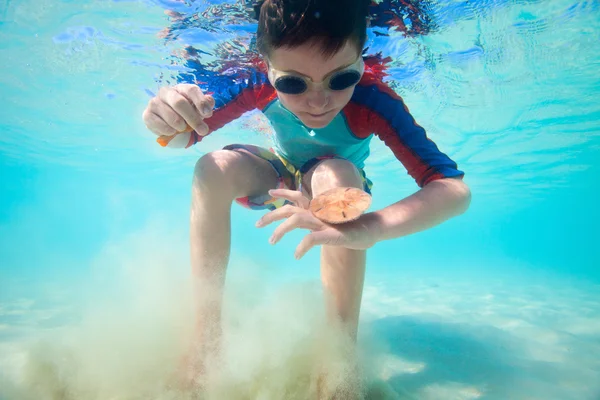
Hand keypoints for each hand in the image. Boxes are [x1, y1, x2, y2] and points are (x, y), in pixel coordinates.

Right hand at [142, 84, 214, 147]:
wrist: (170, 126)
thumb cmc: (187, 115)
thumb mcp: (198, 109)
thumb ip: (205, 105)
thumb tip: (209, 103)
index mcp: (181, 89)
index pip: (191, 90)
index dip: (200, 102)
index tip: (208, 115)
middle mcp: (166, 92)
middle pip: (179, 102)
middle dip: (193, 118)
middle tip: (203, 130)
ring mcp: (155, 102)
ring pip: (169, 114)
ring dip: (180, 125)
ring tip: (183, 129)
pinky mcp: (147, 114)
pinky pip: (157, 123)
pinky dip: (167, 129)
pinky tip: (172, 132)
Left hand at [255, 189, 379, 258]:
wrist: (371, 230)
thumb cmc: (352, 229)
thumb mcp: (331, 225)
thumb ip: (319, 224)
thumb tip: (309, 228)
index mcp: (318, 210)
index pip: (298, 196)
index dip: (283, 193)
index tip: (270, 192)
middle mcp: (318, 213)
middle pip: (289, 208)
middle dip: (271, 215)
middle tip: (256, 224)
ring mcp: (323, 222)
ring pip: (295, 220)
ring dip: (280, 230)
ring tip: (271, 242)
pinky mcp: (330, 234)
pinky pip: (310, 239)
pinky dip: (301, 247)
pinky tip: (296, 255)